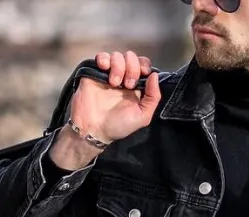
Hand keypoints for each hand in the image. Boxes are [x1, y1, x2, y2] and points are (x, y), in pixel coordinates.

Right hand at [50, 50, 160, 169]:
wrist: (94, 129)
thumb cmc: (118, 126)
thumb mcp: (142, 117)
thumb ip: (153, 98)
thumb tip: (154, 75)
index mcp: (136, 87)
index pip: (143, 65)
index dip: (144, 65)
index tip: (143, 74)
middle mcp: (123, 78)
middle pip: (131, 57)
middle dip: (132, 68)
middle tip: (127, 85)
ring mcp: (108, 74)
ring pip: (117, 55)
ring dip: (118, 67)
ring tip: (114, 83)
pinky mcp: (94, 72)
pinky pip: (101, 56)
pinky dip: (104, 59)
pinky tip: (104, 69)